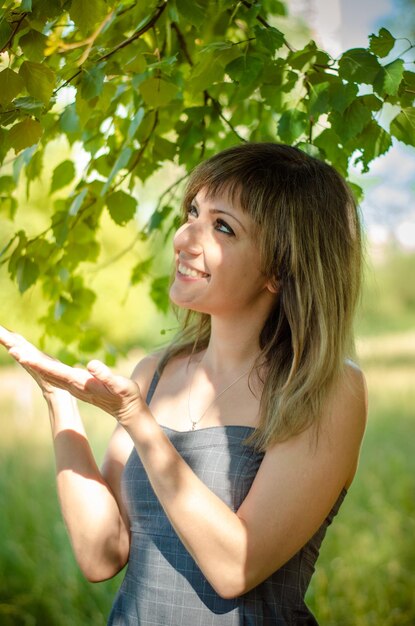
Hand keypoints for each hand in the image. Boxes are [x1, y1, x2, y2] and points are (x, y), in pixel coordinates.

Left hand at [0, 326, 142, 423]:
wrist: (126, 409)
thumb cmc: (125, 395)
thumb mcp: (119, 385)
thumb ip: (105, 375)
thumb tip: (92, 365)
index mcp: (78, 382)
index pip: (53, 371)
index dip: (37, 363)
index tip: (21, 355)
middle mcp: (71, 384)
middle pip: (44, 370)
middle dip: (27, 358)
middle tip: (9, 346)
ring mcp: (71, 385)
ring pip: (46, 370)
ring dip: (30, 360)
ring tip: (14, 348)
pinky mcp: (73, 383)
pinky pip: (51, 371)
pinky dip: (39, 363)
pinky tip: (33, 358)